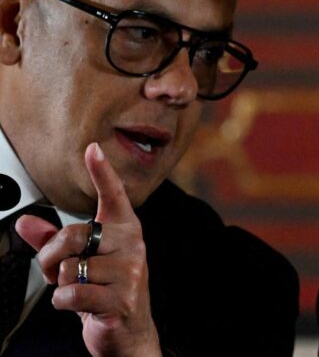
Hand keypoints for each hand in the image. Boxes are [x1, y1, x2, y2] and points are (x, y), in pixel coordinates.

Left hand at [16, 143, 161, 356]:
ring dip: (63, 284)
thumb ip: (53, 241)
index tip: (92, 149)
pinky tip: (83, 305)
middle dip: (53, 257)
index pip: (113, 195)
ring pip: (72, 268)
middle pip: (74, 235)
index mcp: (124, 229)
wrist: (129, 331)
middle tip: (58, 270)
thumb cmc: (107, 289)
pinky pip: (73, 293)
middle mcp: (132, 244)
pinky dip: (65, 302)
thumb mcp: (81, 261)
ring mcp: (131, 271)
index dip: (101, 171)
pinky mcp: (122, 297)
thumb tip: (24, 224)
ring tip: (79, 289)